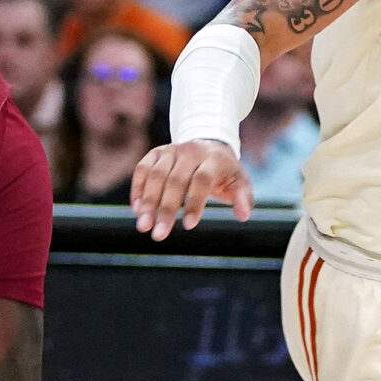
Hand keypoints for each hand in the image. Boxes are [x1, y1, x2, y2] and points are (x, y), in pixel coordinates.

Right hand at [131, 138, 253, 239]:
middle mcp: (190, 151)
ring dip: (147, 201)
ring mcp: (171, 150)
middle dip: (165, 209)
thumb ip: (243, 199)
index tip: (188, 226)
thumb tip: (243, 216)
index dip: (194, 202)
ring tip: (143, 226)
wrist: (209, 144)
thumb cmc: (225, 172)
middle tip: (158, 235)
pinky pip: (142, 169)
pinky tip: (136, 209)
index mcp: (214, 159)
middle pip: (175, 180)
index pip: (202, 180)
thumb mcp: (240, 183)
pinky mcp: (156, 152)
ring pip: (156, 175)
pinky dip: (137, 188)